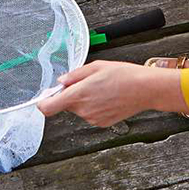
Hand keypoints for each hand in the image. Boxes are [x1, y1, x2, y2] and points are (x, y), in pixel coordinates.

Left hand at [37, 60, 183, 126]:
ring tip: (102, 88)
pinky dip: (94, 106)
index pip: (48, 107)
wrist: (145, 89)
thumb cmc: (123, 75)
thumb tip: (62, 81)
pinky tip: (108, 97)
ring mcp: (92, 118)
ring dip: (84, 100)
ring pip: (79, 109)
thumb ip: (75, 75)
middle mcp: (83, 110)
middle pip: (66, 104)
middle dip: (72, 94)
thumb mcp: (96, 66)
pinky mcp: (102, 123)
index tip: (47, 96)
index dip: (44, 102)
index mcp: (78, 94)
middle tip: (88, 82)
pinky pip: (90, 114)